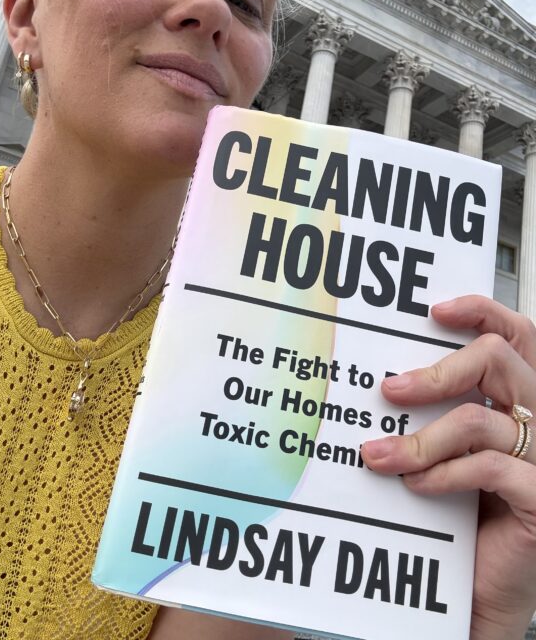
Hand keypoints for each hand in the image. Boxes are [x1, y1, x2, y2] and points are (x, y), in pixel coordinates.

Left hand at [361, 295, 535, 639]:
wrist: (482, 587)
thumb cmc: (465, 512)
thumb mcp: (449, 450)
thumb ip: (439, 411)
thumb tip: (386, 380)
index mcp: (521, 397)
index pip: (515, 334)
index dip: (481, 311)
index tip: (434, 311)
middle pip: (497, 360)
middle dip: (435, 374)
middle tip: (389, 391)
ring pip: (480, 420)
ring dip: (418, 439)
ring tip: (377, 456)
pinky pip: (489, 467)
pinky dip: (443, 474)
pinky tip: (416, 487)